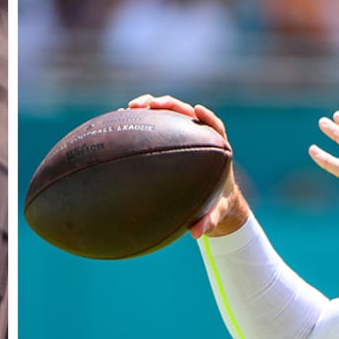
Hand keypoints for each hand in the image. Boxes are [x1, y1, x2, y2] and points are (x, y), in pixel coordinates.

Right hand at [128, 94, 249, 237]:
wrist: (213, 198)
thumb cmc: (216, 203)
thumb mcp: (215, 213)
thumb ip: (209, 221)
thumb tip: (197, 234)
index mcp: (217, 149)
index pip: (215, 126)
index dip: (207, 117)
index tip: (198, 112)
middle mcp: (200, 135)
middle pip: (186, 111)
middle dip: (168, 105)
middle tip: (149, 105)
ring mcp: (183, 133)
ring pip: (168, 113)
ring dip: (150, 106)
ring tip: (129, 108)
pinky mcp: (171, 136)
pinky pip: (156, 124)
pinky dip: (141, 120)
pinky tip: (121, 121)